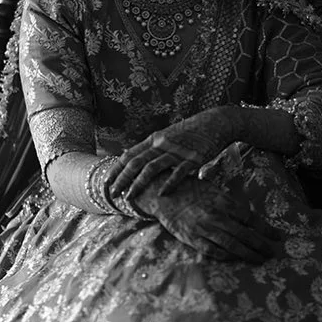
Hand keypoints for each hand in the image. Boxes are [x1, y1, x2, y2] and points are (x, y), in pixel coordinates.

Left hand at [107, 107, 239, 201]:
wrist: (216, 123)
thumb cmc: (190, 133)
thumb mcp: (167, 136)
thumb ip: (151, 147)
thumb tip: (130, 155)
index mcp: (154, 140)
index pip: (129, 155)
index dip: (116, 169)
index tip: (106, 183)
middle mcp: (162, 144)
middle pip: (136, 163)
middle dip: (122, 180)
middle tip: (111, 194)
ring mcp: (177, 151)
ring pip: (152, 168)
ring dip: (138, 184)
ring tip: (129, 198)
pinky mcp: (193, 158)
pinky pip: (178, 172)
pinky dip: (169, 183)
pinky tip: (161, 195)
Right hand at [133, 177, 281, 264]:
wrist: (164, 194)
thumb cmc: (191, 189)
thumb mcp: (214, 190)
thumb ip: (230, 203)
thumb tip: (249, 216)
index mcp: (223, 201)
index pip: (251, 218)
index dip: (266, 229)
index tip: (279, 236)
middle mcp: (216, 216)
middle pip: (245, 234)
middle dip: (262, 245)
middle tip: (274, 252)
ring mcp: (204, 229)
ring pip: (232, 245)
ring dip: (248, 254)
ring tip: (261, 259)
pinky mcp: (193, 239)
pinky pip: (213, 251)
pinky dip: (226, 256)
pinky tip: (236, 259)